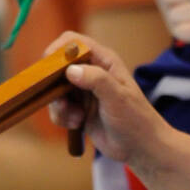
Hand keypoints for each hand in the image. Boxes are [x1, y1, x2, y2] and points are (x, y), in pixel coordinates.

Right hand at [45, 32, 168, 165]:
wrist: (141, 148)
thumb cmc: (136, 119)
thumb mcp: (118, 97)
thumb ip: (96, 80)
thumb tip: (71, 70)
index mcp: (103, 61)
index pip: (73, 42)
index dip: (57, 51)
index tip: (49, 69)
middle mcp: (91, 72)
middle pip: (58, 67)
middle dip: (54, 86)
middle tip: (62, 103)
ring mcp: (83, 91)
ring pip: (55, 90)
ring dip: (59, 106)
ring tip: (76, 119)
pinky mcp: (78, 109)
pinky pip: (59, 108)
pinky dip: (62, 117)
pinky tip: (77, 125)